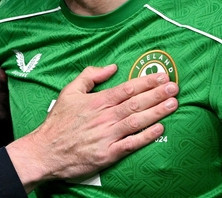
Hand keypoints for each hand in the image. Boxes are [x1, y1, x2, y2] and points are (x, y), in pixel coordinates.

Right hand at [6, 65, 177, 192]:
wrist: (45, 151)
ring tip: (173, 104)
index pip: (127, 88)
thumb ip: (90, 76)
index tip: (162, 76)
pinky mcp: (108, 153)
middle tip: (175, 87)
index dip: (147, 82)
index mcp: (97, 101)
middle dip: (158, 94)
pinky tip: (160, 129)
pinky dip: (146, 136)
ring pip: (137, 121)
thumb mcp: (69, 91)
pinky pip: (131, 144)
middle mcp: (105, 117)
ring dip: (157, 112)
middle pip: (136, 103)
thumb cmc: (58, 122)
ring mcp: (108, 136)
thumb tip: (111, 67)